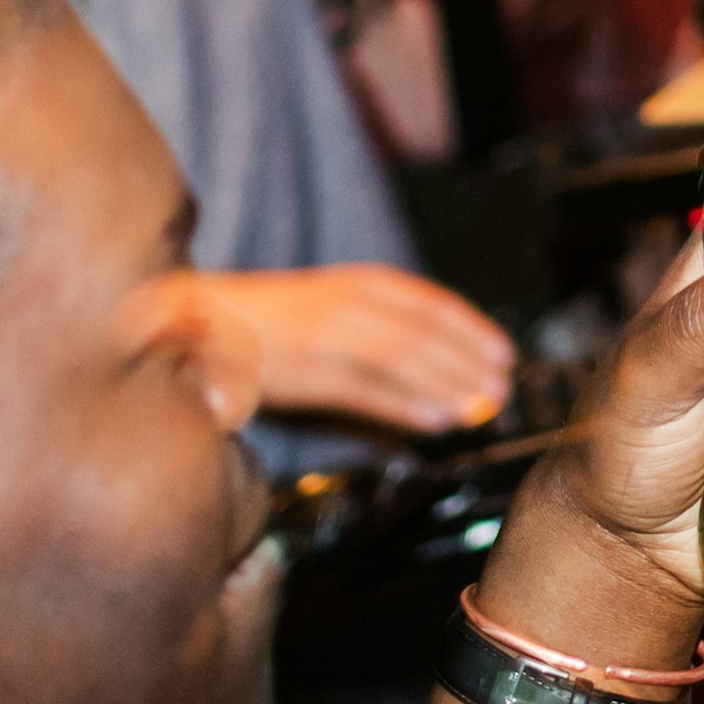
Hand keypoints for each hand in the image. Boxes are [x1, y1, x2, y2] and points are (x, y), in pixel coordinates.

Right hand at [200, 265, 515, 434]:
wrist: (198, 319)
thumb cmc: (274, 318)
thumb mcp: (333, 303)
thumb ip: (380, 322)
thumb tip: (441, 355)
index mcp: (356, 282)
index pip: (429, 302)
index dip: (472, 328)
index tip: (505, 352)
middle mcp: (344, 303)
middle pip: (421, 333)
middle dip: (467, 362)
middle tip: (502, 388)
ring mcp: (322, 337)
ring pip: (399, 360)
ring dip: (446, 385)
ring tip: (479, 408)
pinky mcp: (301, 374)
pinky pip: (363, 392)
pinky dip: (403, 407)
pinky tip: (434, 421)